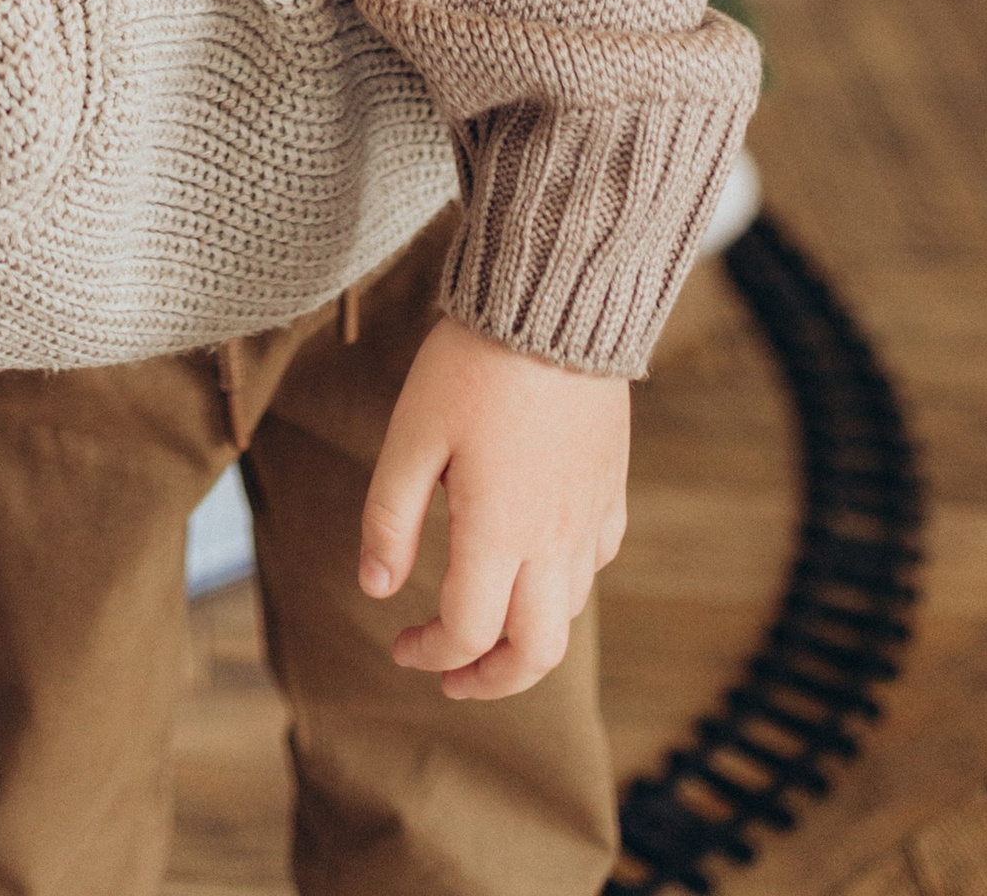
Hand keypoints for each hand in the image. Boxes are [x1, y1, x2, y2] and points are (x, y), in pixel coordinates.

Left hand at [358, 313, 629, 699]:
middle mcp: (553, 539)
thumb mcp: (412, 435)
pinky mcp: (609, 488)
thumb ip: (390, 518)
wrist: (556, 305)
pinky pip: (594, 563)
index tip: (401, 646)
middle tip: (453, 676)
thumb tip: (377, 591)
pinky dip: (564, 586)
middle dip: (493, 680)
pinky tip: (535, 563)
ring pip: (569, 614)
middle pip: (537, 653)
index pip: (468, 632)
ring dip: (526, 637)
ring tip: (486, 625)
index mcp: (498, 532)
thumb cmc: (473, 366)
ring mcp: (588, 516)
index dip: (431, 654)